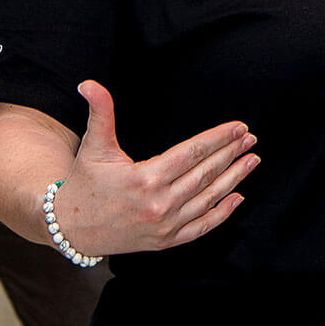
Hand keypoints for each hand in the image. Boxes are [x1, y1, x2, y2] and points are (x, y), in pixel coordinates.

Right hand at [47, 80, 258, 256]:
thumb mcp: (93, 146)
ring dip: (234, 179)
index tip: (239, 127)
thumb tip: (88, 84)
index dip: (218, 139)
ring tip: (252, 160)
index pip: (192, 153)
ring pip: (208, 199)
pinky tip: (238, 197)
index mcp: (145, 178)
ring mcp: (164, 226)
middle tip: (251, 138)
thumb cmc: (85, 183)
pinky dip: (222, 213)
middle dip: (231, 153)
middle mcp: (159, 204)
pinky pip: (201, 227)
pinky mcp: (165, 242)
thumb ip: (100, 112)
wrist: (72, 228)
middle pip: (205, 174)